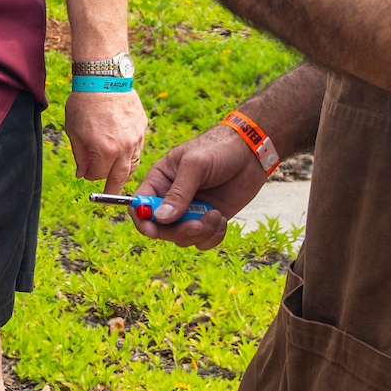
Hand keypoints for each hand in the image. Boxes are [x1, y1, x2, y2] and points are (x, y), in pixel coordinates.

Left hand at [62, 87, 147, 191]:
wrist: (104, 79)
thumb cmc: (84, 104)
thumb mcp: (74, 131)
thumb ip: (80, 156)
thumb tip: (82, 174)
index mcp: (105, 150)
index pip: (100, 175)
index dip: (91, 176)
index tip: (87, 174)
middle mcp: (124, 147)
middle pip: (120, 176)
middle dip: (113, 187)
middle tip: (110, 196)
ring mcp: (136, 137)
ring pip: (132, 163)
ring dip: (124, 171)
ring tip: (117, 175)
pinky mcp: (142, 127)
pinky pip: (138, 148)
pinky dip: (130, 154)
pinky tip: (123, 154)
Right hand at [129, 121, 270, 249]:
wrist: (251, 153)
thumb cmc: (218, 149)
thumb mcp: (195, 165)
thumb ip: (178, 192)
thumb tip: (161, 218)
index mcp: (160, 181)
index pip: (140, 205)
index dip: (142, 220)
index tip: (153, 230)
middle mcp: (171, 199)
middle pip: (160, 228)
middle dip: (179, 231)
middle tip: (197, 225)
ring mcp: (190, 211)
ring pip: (182, 238)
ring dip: (200, 233)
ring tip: (216, 215)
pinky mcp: (208, 220)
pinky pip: (202, 240)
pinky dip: (212, 236)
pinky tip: (222, 219)